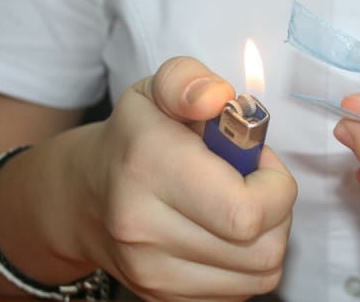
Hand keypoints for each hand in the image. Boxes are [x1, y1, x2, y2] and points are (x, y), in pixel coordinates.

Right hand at [81, 57, 296, 300]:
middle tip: (252, 184)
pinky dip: (247, 262)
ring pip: (261, 273)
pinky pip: (243, 291)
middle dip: (276, 212)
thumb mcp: (155, 91)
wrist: (83, 196)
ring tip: (238, 206)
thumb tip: (217, 97)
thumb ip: (188, 80)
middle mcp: (145, 228)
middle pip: (263, 247)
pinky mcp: (164, 299)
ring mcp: (153, 272)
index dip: (275, 185)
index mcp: (149, 166)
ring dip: (266, 238)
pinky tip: (224, 233)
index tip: (257, 162)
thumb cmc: (133, 138)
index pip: (246, 210)